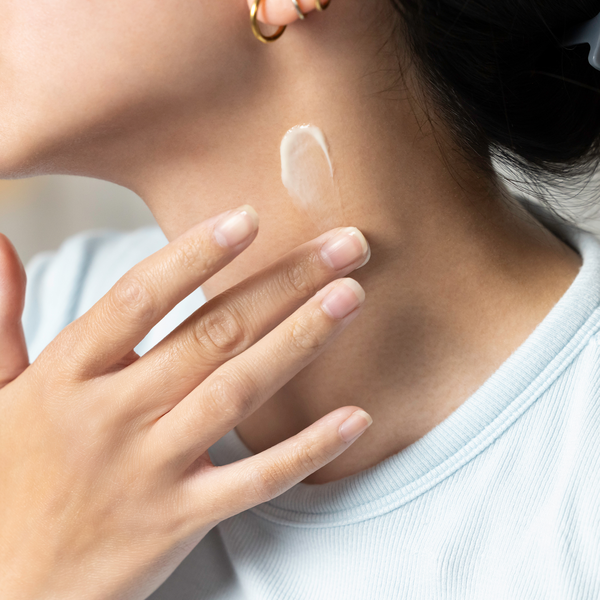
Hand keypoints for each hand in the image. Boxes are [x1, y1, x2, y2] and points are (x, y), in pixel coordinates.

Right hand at [0, 205, 371, 599]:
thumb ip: (0, 316)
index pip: (139, 298)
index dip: (196, 254)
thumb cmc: (5, 483)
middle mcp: (113, 416)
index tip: (250, 218)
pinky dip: (307, 449)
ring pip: (238, 392)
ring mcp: (151, 470)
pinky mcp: (180, 520)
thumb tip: (2, 242)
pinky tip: (354, 416)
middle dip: (283, 284)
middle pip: (212, 334)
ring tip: (351, 298)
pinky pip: (255, 481)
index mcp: (66, 377)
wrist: (9, 589)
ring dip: (300, 341)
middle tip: (343, 246)